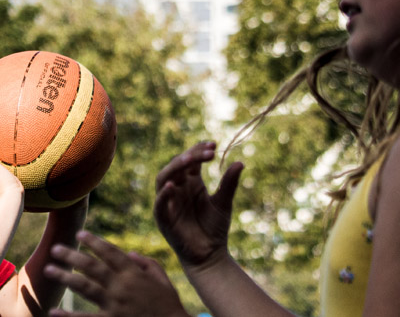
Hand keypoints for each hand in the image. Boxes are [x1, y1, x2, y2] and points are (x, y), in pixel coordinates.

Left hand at [44, 231, 189, 316]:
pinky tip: (53, 312)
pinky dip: (69, 316)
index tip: (80, 233)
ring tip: (48, 269)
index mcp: (134, 273)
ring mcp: (115, 304)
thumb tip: (128, 253)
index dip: (94, 241)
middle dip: (72, 255)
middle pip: (92, 266)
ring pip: (85, 287)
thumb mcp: (163, 280)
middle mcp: (122, 285)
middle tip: (55, 249)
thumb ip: (146, 264)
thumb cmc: (169, 306)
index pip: (110, 252)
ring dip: (65, 276)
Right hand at [154, 141, 242, 268]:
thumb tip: (240, 162)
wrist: (210, 255)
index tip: (214, 143)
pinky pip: (160, 203)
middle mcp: (177, 188)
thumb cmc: (214, 228)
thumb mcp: (224, 203)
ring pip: (163, 178)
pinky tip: (173, 186)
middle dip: (190, 156)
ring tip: (190, 161)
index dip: (199, 150)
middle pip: (176, 165)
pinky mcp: (163, 218)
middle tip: (207, 152)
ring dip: (175, 168)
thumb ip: (229, 183)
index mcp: (190, 182)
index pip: (190, 160)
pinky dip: (164, 194)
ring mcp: (168, 202)